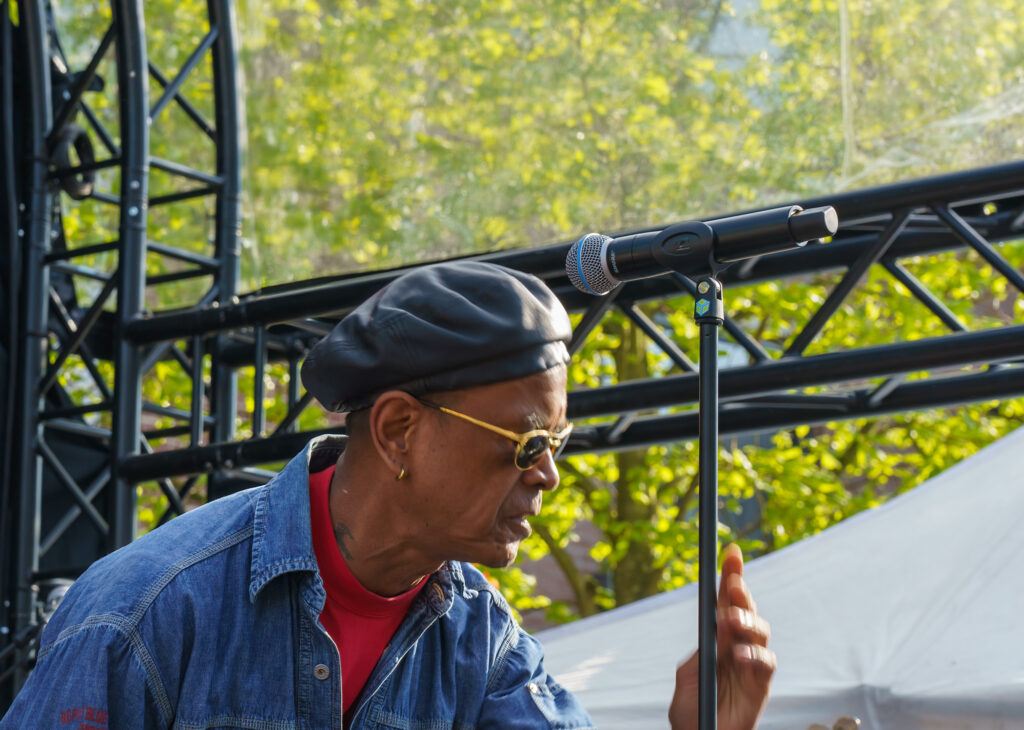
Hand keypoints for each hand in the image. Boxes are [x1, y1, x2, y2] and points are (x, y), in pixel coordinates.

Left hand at [669, 544, 774, 729]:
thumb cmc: (692, 711)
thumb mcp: (690, 674)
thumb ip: (704, 650)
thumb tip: (717, 623)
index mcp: (719, 639)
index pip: (725, 602)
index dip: (731, 577)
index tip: (730, 552)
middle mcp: (739, 647)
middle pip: (746, 611)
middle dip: (741, 592)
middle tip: (732, 581)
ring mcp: (752, 665)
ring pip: (761, 632)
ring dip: (747, 621)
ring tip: (731, 619)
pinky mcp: (761, 687)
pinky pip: (766, 665)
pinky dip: (755, 655)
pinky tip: (741, 654)